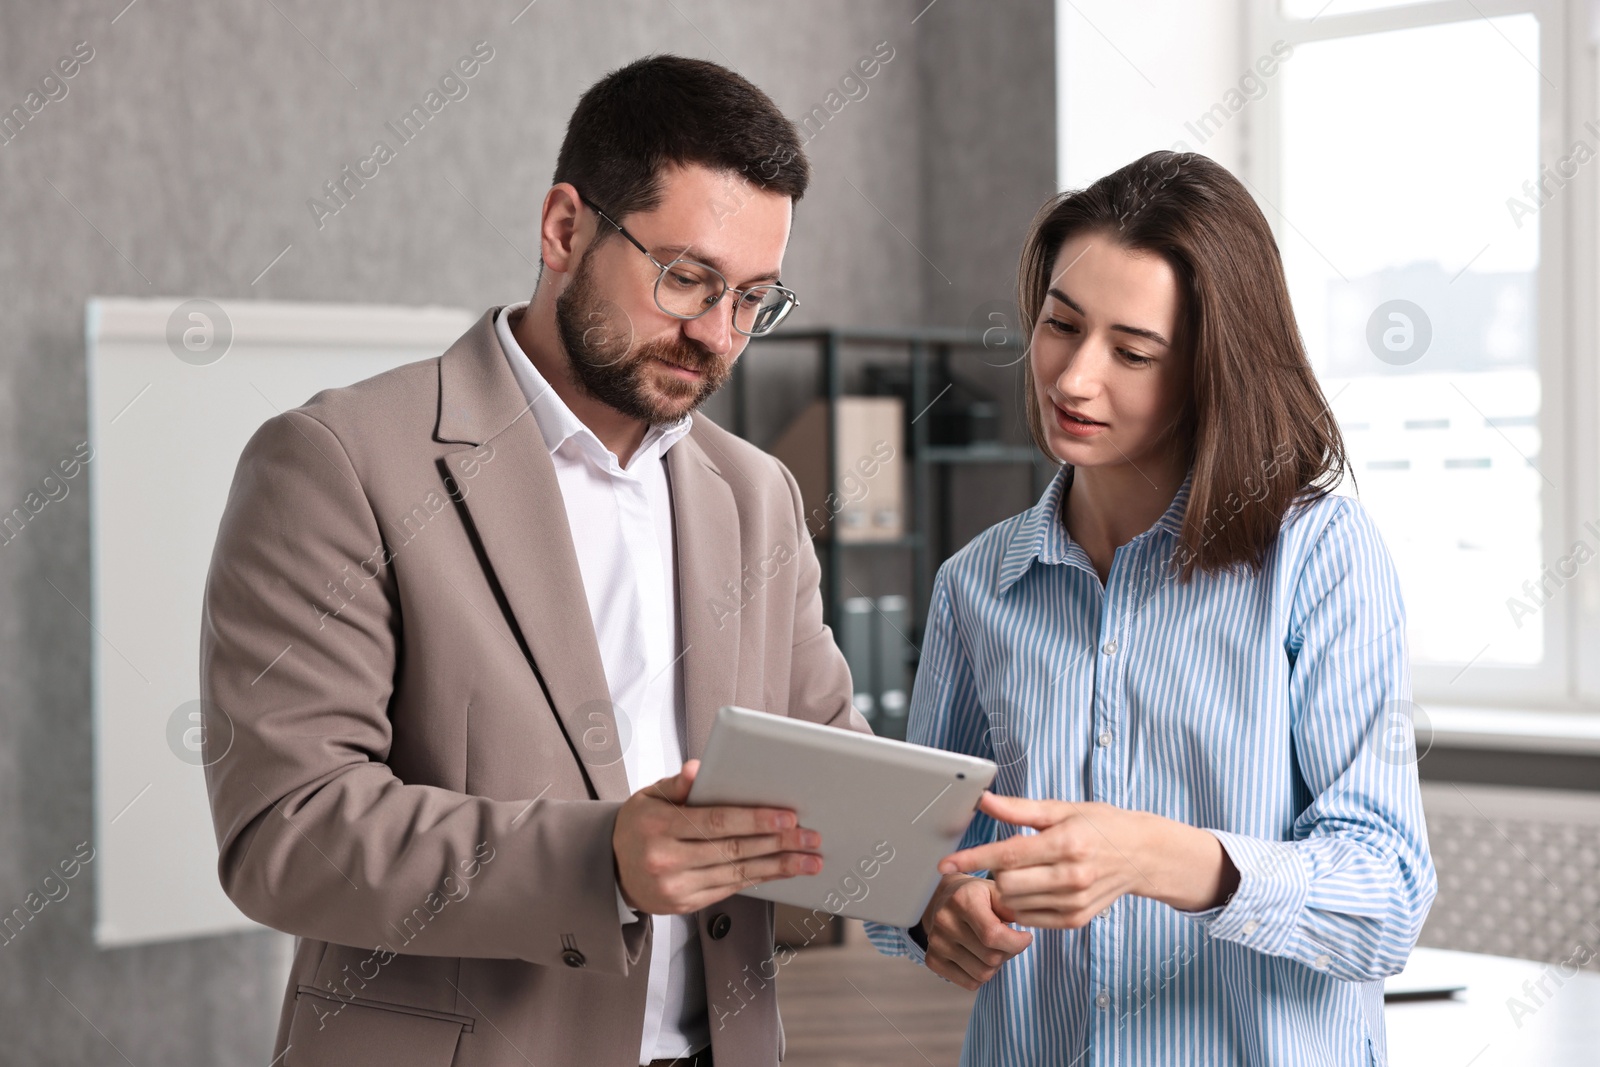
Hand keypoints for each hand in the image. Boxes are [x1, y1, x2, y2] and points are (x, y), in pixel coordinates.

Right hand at [612, 759, 823, 914]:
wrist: (611, 869)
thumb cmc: (639, 825)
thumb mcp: (649, 797)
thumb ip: (676, 784)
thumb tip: (697, 769)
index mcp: (659, 827)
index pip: (716, 822)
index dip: (755, 820)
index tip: (787, 817)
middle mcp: (667, 860)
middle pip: (734, 850)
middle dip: (778, 844)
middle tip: (811, 838)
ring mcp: (676, 887)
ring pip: (737, 874)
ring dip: (778, 866)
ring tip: (809, 860)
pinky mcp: (686, 905)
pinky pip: (731, 890)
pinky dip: (760, 878)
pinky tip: (782, 871)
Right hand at [918, 872, 1033, 990]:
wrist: (946, 899)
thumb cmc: (977, 897)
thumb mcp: (997, 891)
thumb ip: (1012, 906)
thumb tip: (1025, 921)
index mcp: (961, 900)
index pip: (993, 935)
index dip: (1017, 942)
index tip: (1025, 937)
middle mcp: (944, 921)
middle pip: (991, 957)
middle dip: (1008, 953)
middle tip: (1007, 941)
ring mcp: (936, 942)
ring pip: (982, 974)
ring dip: (995, 966)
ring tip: (992, 948)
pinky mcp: (932, 960)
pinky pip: (970, 983)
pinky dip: (981, 975)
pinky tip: (979, 957)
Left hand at [938, 794, 1236, 927]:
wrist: (1142, 854)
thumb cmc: (1101, 826)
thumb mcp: (1062, 809)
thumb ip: (1020, 809)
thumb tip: (984, 800)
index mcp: (1066, 842)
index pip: (1007, 854)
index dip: (972, 857)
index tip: (945, 863)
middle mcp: (1072, 875)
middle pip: (1005, 883)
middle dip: (995, 871)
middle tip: (1006, 859)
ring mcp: (1075, 902)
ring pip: (1014, 904)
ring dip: (1006, 890)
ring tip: (1021, 873)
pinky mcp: (1076, 920)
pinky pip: (1029, 920)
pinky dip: (1021, 906)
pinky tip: (1033, 889)